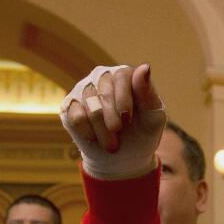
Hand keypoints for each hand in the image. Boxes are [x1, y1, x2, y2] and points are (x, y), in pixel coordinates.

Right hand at [60, 64, 166, 179]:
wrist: (124, 156)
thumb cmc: (143, 132)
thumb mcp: (153, 117)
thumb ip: (148, 93)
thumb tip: (144, 67)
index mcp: (125, 75)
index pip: (120, 76)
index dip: (123, 99)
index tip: (127, 119)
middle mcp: (103, 77)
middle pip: (103, 93)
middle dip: (112, 119)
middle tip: (118, 134)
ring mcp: (84, 89)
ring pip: (89, 106)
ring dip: (101, 130)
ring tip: (112, 145)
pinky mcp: (70, 105)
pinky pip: (74, 115)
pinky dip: (86, 131)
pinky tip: (94, 139)